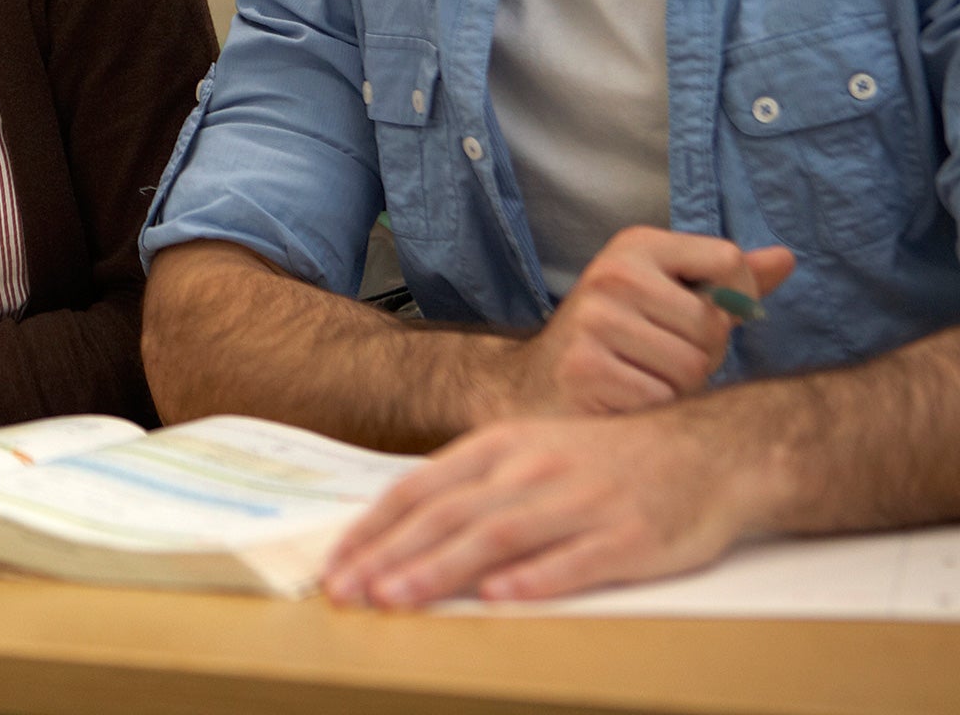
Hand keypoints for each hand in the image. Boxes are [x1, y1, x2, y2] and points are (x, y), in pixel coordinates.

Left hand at [322, 405, 759, 606]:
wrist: (708, 451)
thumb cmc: (605, 461)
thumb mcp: (529, 455)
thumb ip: (471, 488)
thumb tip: (399, 530)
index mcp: (501, 447)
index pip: (419, 487)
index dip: (373, 527)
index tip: (335, 564)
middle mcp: (534, 468)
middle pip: (449, 514)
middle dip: (391, 555)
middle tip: (348, 591)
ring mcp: (582, 501)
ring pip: (499, 535)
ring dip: (443, 569)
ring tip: (399, 597)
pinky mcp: (631, 536)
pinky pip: (578, 559)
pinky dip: (538, 577)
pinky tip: (503, 598)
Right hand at [502, 227, 794, 417]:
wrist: (538, 386)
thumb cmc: (620, 342)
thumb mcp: (667, 296)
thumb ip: (725, 281)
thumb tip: (787, 257)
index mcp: (636, 245)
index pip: (729, 260)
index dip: (736, 299)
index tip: (703, 318)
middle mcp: (612, 273)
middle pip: (712, 324)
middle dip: (701, 354)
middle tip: (658, 358)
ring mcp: (594, 319)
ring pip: (691, 367)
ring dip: (677, 388)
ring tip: (641, 378)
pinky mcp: (585, 367)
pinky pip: (661, 398)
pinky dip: (652, 410)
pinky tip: (623, 399)